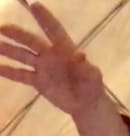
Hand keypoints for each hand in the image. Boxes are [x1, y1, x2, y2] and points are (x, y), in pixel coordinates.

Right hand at [0, 2, 104, 116]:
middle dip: (18, 34)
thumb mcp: (93, 76)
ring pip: (22, 56)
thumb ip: (87, 66)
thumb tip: (81, 54)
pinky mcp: (38, 81)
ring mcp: (42, 67)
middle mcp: (50, 55)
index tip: (35, 5)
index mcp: (65, 50)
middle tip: (3, 27)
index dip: (45, 19)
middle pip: (32, 41)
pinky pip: (21, 75)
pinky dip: (8, 72)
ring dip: (8, 50)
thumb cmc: (93, 87)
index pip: (54, 31)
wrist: (86, 104)